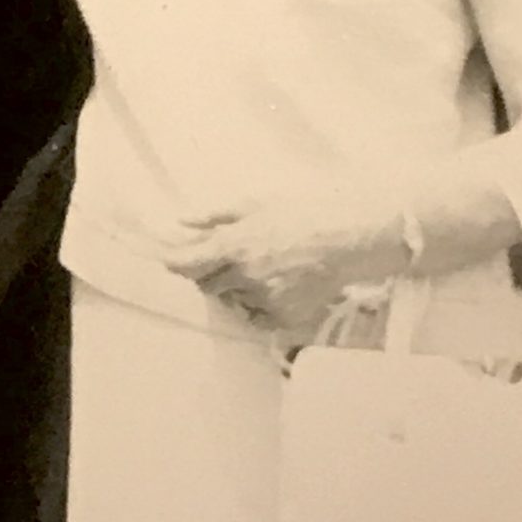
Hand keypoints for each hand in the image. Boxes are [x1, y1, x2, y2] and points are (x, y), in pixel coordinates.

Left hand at [159, 195, 401, 339]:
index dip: (175, 263)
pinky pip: (260, 315)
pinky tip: (279, 284)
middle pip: (208, 285)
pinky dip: (261, 304)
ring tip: (263, 268)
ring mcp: (264, 300)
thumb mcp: (255, 204)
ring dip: (237, 289)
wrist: (350, 237)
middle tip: (229, 259)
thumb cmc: (303, 212)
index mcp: (233, 247)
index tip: (171, 260)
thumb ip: (214, 216)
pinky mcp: (284, 317)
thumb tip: (182, 221)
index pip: (186, 264)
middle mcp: (244, 277)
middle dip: (209, 274)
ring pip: (234, 300)